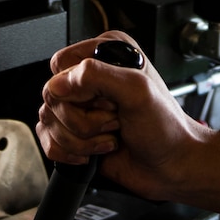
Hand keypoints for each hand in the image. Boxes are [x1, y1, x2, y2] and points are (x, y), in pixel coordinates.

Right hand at [37, 31, 219, 215]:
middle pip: (52, 95)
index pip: (61, 64)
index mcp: (106, 54)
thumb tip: (60, 82)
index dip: (79, 88)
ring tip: (110, 136)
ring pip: (48, 120)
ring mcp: (81, 107)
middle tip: (114, 121)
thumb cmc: (166, 128)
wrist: (172, 165)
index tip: (107, 100)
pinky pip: (47, 141)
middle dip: (84, 119)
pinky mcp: (74, 133)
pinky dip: (70, 152)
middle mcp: (90, 78)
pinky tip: (95, 151)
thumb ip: (97, 76)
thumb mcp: (137, 91)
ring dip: (81, 139)